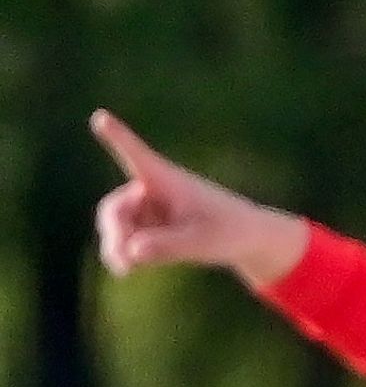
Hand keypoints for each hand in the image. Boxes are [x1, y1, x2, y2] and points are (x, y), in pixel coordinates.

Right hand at [90, 111, 308, 288]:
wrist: (244, 240)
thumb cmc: (229, 232)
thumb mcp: (205, 243)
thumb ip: (170, 246)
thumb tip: (132, 252)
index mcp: (166, 180)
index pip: (138, 156)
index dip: (118, 138)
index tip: (101, 117)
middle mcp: (150, 189)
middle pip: (115, 208)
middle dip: (115, 234)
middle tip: (122, 262)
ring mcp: (146, 208)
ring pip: (115, 226)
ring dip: (116, 246)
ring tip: (126, 269)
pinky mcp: (146, 225)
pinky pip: (125, 240)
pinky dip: (124, 255)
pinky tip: (128, 269)